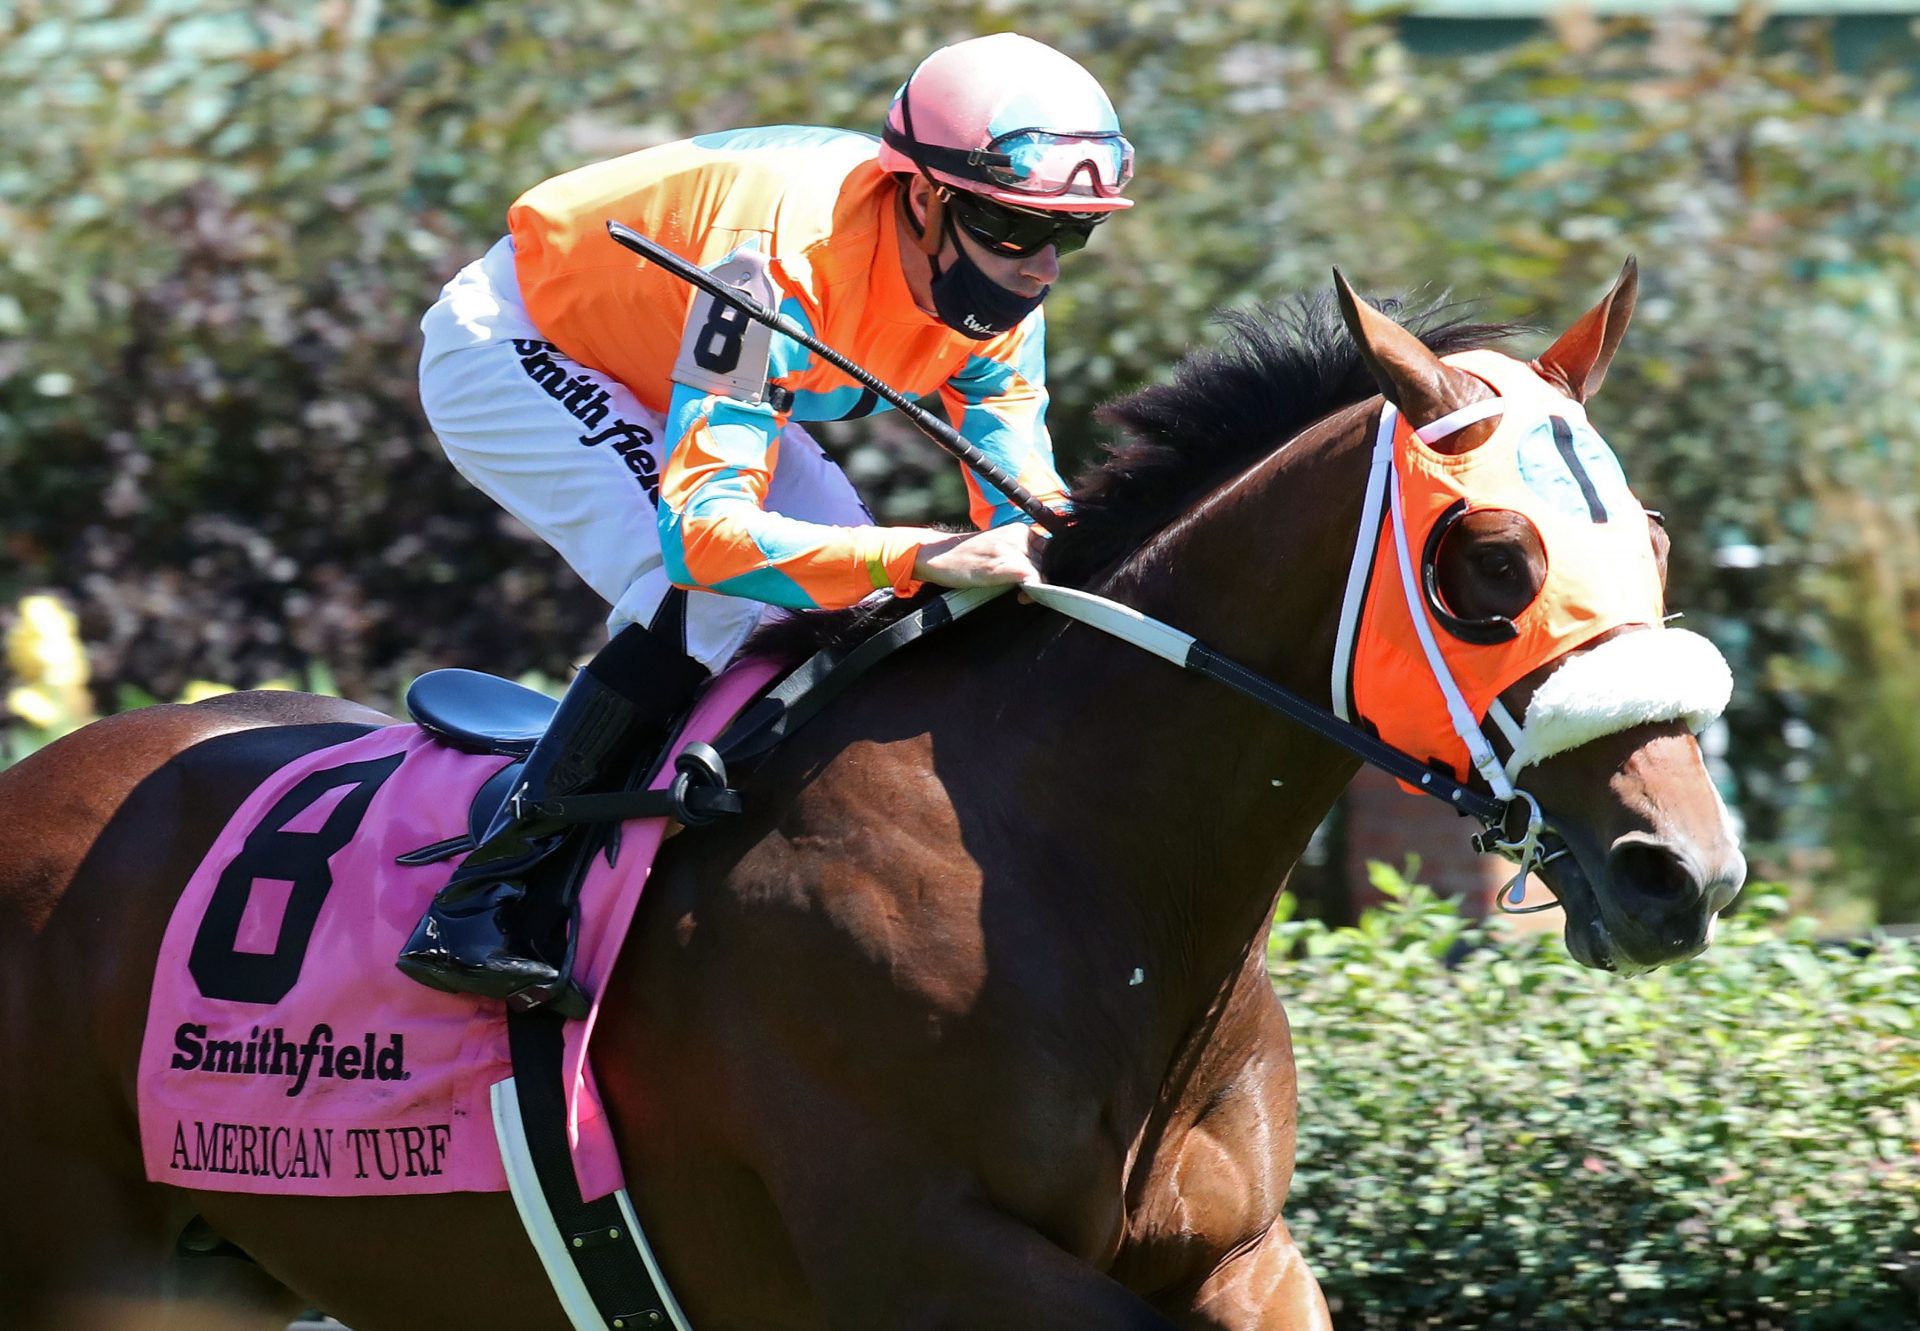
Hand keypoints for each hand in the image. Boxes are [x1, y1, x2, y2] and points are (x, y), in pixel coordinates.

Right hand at [912, 524, 1043, 589]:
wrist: (939, 556)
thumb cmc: (968, 556)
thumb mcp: (1000, 546)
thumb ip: (1021, 553)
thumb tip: (1042, 572)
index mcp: (1019, 530)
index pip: (1050, 550)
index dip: (1048, 568)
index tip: (1039, 581)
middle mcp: (1017, 536)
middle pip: (1048, 562)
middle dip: (1044, 579)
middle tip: (1030, 593)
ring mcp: (1010, 550)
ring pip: (1042, 571)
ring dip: (1038, 588)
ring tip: (1023, 596)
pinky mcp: (1001, 565)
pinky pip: (1030, 578)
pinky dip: (1032, 590)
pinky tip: (1021, 598)